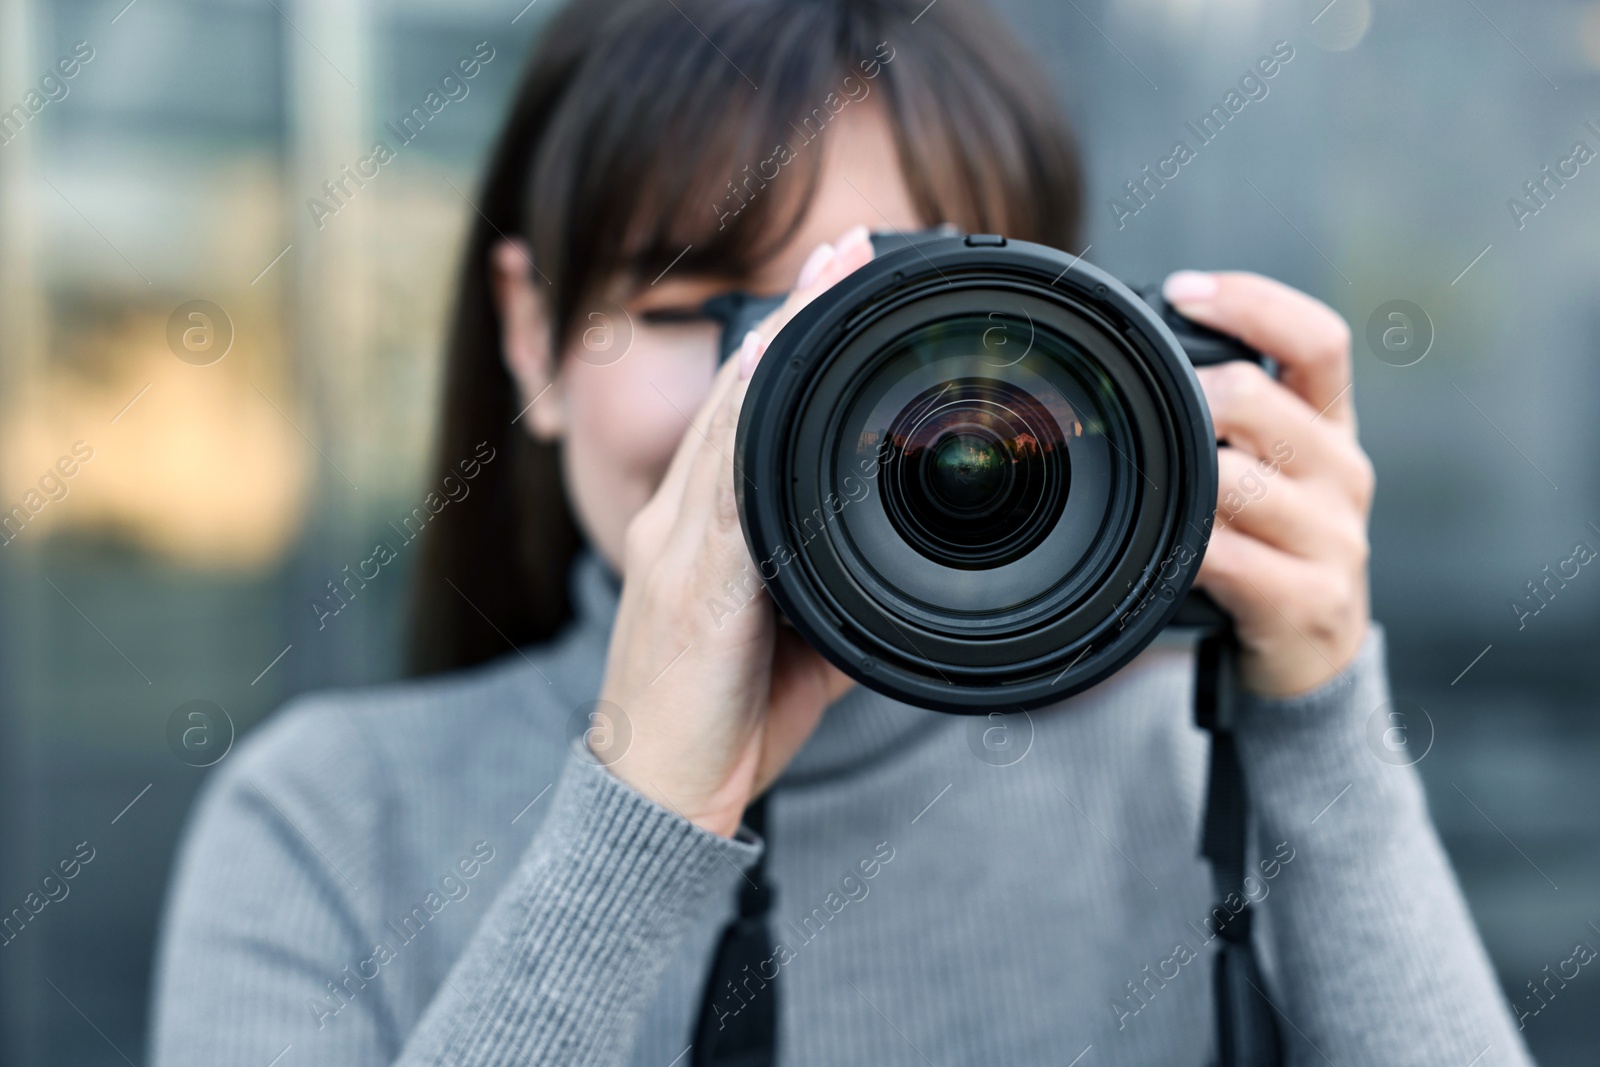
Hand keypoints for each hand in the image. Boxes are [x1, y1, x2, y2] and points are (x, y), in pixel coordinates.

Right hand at [596, 226, 874, 835]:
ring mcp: (675, 548)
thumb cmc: (722, 719)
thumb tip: (892, 571)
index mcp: (697, 530)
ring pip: (731, 422)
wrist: (659, 799)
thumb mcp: (792, 642)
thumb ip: (829, 591)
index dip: (785, 343)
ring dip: (783, 345)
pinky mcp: (689, 586)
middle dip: (792, 314)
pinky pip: (727, 490)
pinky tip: (787, 378)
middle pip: (737, 396)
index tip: (836, 280)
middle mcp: (675, 522)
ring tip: (833, 275)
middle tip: (844, 245)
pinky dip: (758, 424)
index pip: (743, 414)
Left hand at [1163, 271, 1373, 698]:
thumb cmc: (1274, 544)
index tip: (1184, 290)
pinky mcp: (1307, 601)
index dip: (1253, 302)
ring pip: (1237, 480)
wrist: (1311, 653)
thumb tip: (1143, 348)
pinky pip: (1229, 557)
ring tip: (1159, 484)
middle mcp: (1342, 472)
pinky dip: (1187, 546)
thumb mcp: (1271, 467)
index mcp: (1331, 425)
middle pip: (1263, 399)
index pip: (1318, 340)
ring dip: (1185, 477)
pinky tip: (1169, 545)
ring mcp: (1332, 539)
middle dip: (1194, 397)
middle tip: (1154, 409)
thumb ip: (1231, 413)